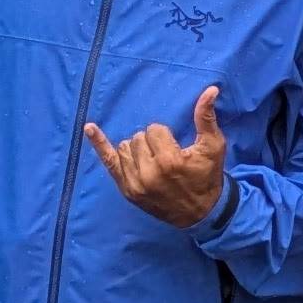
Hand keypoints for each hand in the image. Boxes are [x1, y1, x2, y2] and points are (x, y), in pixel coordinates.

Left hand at [86, 86, 232, 228]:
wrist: (201, 213)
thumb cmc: (207, 176)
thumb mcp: (213, 146)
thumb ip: (207, 118)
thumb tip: (211, 89)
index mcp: (170, 161)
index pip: (155, 130)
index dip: (166, 135)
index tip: (176, 148)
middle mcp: (149, 173)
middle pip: (138, 138)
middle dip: (151, 142)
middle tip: (165, 156)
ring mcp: (135, 184)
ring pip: (125, 148)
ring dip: (136, 149)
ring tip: (151, 160)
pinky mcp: (127, 191)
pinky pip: (109, 162)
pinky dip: (99, 144)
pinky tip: (89, 128)